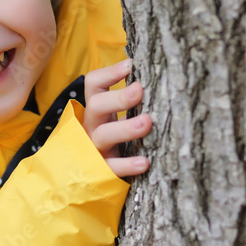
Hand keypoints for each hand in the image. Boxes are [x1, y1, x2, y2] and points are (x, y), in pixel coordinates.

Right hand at [82, 59, 152, 177]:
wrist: (87, 180)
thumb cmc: (112, 141)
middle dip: (118, 97)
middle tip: (140, 89)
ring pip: (104, 135)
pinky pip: (111, 168)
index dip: (109, 73)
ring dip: (125, 128)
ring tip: (147, 122)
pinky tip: (144, 162)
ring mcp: (94, 148)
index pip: (94, 84)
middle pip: (96, 105)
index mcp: (96, 109)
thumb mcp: (114, 118)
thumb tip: (158, 79)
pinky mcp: (100, 171)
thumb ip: (130, 103)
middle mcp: (92, 125)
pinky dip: (127, 165)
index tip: (131, 65)